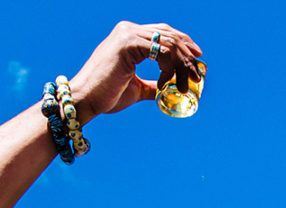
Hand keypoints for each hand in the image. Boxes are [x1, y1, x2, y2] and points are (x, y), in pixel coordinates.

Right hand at [68, 21, 203, 122]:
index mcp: (130, 37)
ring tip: (186, 84)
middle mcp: (129, 30)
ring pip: (169, 43)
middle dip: (187, 56)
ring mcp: (128, 34)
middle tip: (196, 76)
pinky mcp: (128, 43)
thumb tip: (167, 90)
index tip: (198, 59)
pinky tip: (168, 83)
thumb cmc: (107, 95)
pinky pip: (162, 51)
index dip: (184, 43)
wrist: (87, 100)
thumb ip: (153, 85)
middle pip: (170, 36)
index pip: (164, 32)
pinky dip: (171, 68)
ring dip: (182, 65)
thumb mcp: (137, 88)